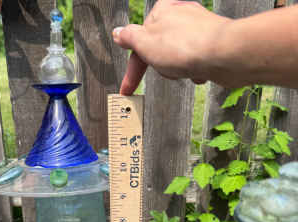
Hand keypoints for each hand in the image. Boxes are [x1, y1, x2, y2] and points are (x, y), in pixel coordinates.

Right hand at [113, 0, 230, 94]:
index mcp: (162, 11)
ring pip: (176, 59)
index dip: (133, 70)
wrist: (225, 54)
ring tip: (186, 69)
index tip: (127, 89)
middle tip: (167, 68)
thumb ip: (129, 38)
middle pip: (158, 51)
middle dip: (161, 66)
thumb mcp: (145, 43)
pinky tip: (198, 71)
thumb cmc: (185, 47)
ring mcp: (197, 28)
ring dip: (178, 70)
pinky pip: (194, 62)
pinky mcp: (211, 42)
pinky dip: (194, 71)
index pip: (139, 42)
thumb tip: (118, 33)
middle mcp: (180, 15)